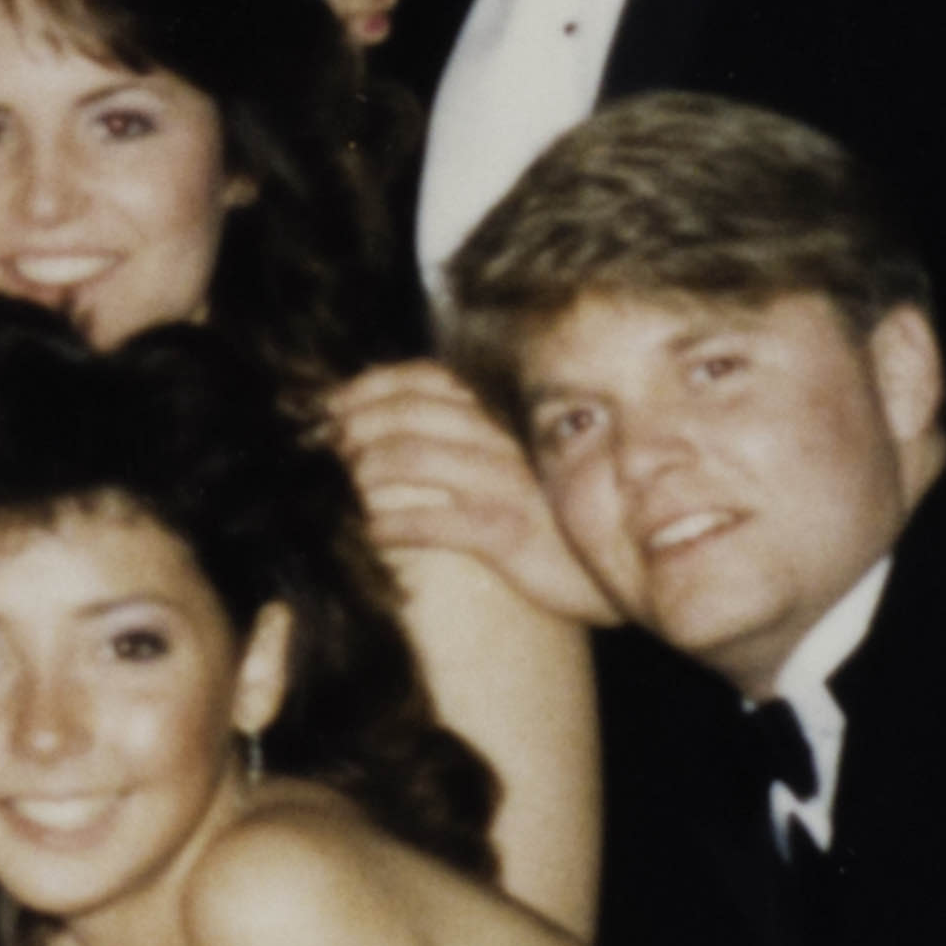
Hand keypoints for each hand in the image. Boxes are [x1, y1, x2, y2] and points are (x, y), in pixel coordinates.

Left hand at [324, 358, 604, 632]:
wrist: (626, 567)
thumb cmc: (558, 513)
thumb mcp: (522, 458)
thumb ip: (472, 432)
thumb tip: (395, 422)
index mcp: (503, 412)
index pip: (423, 377)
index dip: (366, 387)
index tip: (326, 404)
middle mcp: (502, 436)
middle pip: (404, 412)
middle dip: (349, 426)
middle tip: (319, 449)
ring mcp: (505, 481)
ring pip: (409, 457)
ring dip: (358, 470)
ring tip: (334, 488)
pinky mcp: (507, 531)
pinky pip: (432, 519)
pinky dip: (387, 523)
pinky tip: (366, 532)